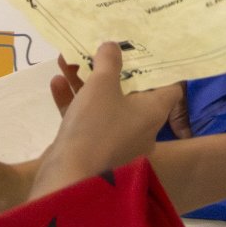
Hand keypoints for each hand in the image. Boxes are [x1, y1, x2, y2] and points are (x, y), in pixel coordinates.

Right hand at [55, 54, 189, 139]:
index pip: (170, 89)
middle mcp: (141, 128)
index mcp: (153, 112)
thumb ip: (108, 62)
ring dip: (85, 84)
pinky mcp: (94, 152)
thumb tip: (112, 46)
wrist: (69, 180)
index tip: (149, 53)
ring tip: (66, 62)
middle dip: (111, 72)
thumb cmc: (97, 127)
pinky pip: (87, 122)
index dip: (161, 70)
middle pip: (131, 94)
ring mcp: (117, 143)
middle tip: (99, 52)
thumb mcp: (102, 85)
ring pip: (104, 106)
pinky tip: (55, 84)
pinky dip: (74, 103)